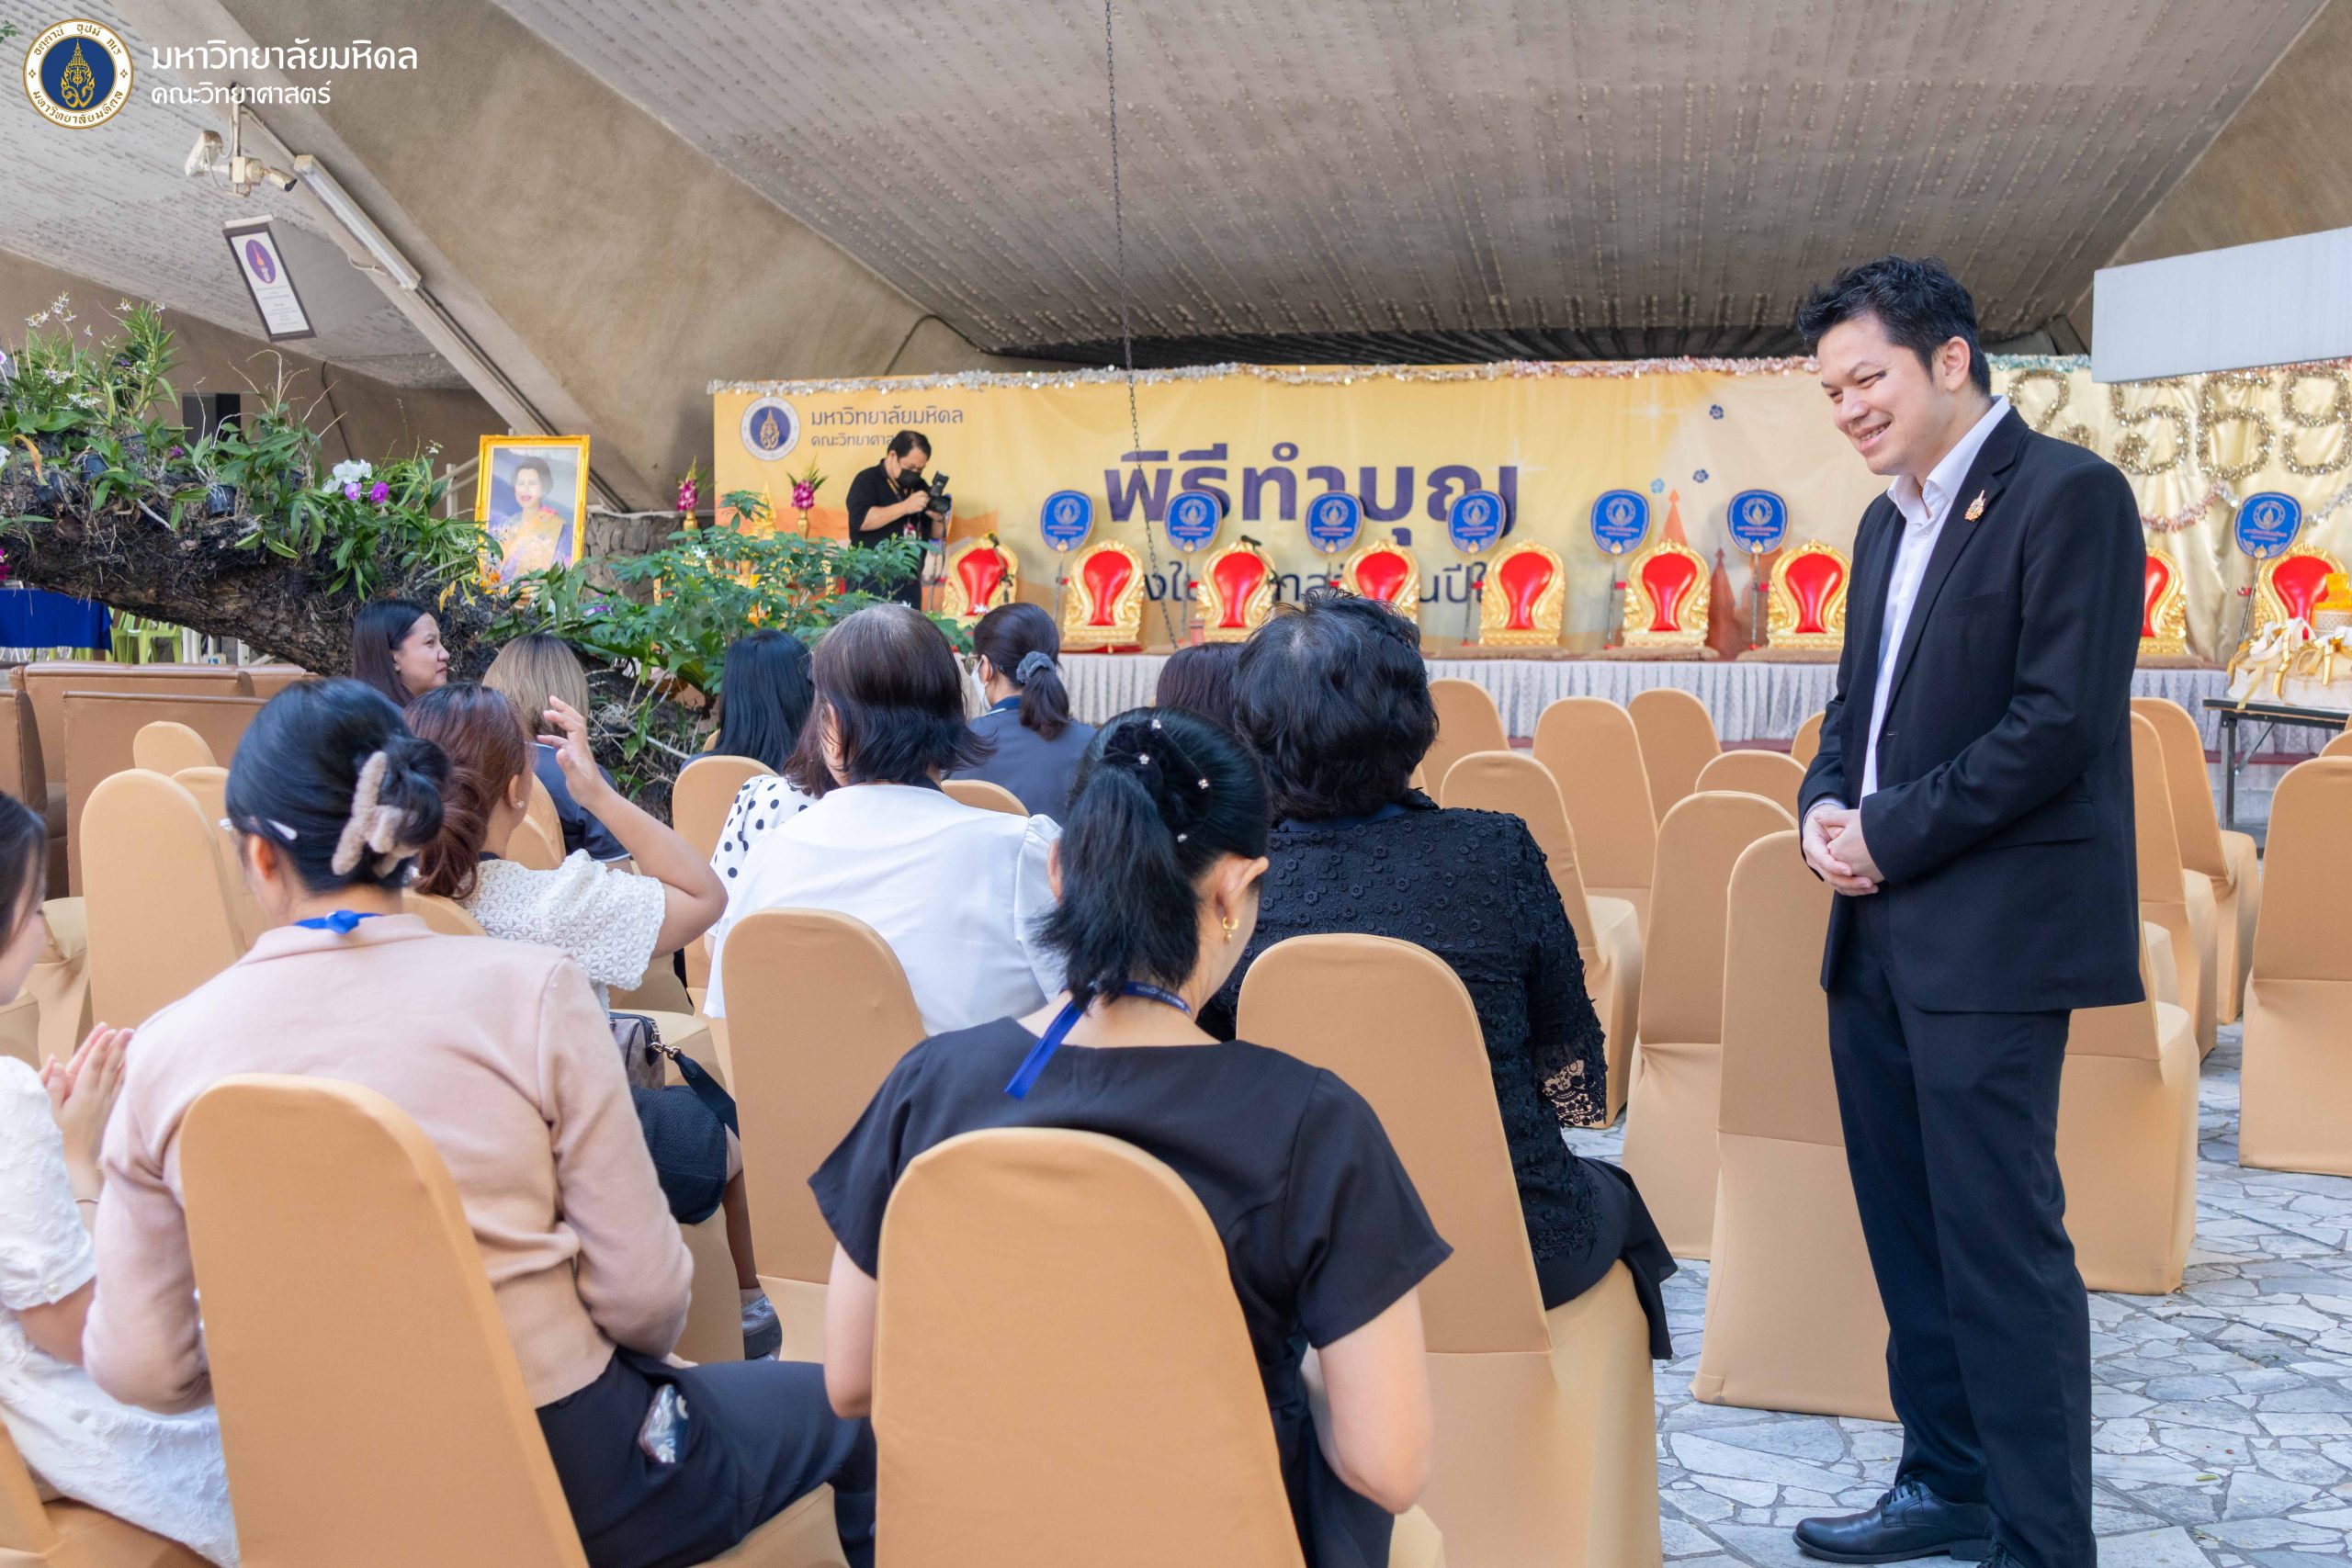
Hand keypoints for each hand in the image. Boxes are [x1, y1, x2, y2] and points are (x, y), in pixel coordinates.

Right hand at [42, 1025, 127, 1196]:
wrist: (80, 1155)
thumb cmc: (62, 1132)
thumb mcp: (53, 1111)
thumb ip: (55, 1086)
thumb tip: (57, 1062)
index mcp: (83, 1092)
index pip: (94, 1064)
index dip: (101, 1046)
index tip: (108, 1031)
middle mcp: (99, 1093)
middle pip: (110, 1065)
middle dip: (118, 1045)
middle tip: (127, 1029)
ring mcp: (108, 1099)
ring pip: (118, 1072)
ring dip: (125, 1054)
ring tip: (133, 1039)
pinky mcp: (112, 1106)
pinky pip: (121, 1085)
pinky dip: (127, 1071)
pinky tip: (132, 1062)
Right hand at [538, 697, 613, 807]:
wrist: (597, 798)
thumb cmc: (587, 790)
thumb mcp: (576, 779)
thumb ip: (567, 765)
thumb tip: (559, 750)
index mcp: (580, 749)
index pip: (573, 726)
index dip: (562, 716)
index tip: (547, 712)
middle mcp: (580, 746)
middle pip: (575, 721)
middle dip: (564, 708)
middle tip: (551, 698)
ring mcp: (577, 751)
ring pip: (569, 729)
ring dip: (560, 719)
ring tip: (546, 711)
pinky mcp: (573, 757)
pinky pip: (562, 742)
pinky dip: (552, 738)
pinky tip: (540, 738)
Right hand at [1802, 804, 1877, 895]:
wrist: (1821, 824)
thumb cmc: (1826, 819)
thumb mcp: (1828, 817)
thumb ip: (1834, 825)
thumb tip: (1840, 834)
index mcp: (1812, 845)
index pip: (1822, 859)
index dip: (1835, 866)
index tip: (1850, 870)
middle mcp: (1815, 860)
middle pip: (1830, 876)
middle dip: (1849, 882)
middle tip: (1867, 882)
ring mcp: (1823, 869)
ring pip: (1836, 884)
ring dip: (1855, 888)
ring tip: (1872, 887)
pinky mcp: (1832, 874)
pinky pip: (1842, 886)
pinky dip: (1855, 889)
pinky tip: (1869, 889)